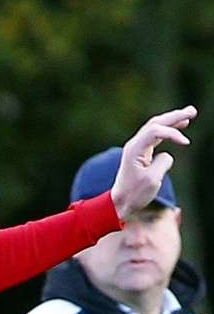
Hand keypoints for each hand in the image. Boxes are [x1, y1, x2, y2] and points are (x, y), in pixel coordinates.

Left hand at [110, 105, 196, 219]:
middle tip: (192, 111)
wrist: (120, 202)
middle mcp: (134, 145)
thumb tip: (166, 154)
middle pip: (155, 123)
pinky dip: (168, 129)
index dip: (172, 133)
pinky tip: (180, 125)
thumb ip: (163, 162)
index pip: (155, 131)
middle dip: (174, 116)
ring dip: (172, 119)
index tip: (186, 143)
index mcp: (134, 150)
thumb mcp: (152, 180)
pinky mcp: (140, 152)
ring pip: (155, 127)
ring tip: (190, 113)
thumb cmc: (134, 193)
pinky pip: (155, 135)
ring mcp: (136, 147)